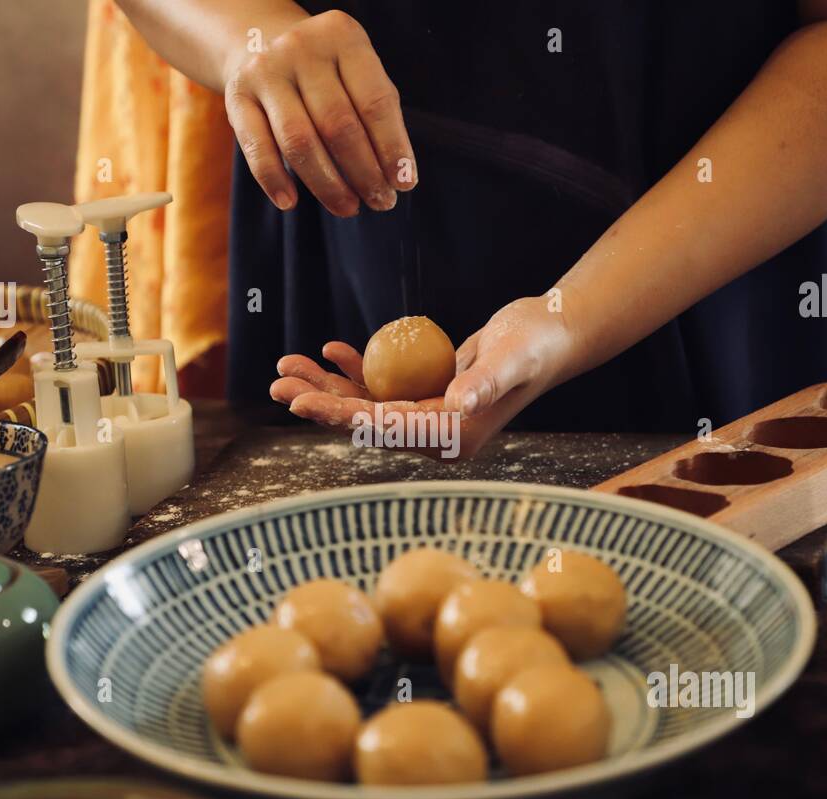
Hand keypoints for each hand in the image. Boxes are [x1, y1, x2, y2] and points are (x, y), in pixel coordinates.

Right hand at [222, 10, 415, 215]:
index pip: (374, 101)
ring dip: (327, 184)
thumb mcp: (358, 78)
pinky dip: (274, 180)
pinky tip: (290, 202)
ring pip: (299, 141)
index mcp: (342, 37)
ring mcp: (266, 70)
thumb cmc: (328, 74)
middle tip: (380, 202)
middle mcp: (302, 48)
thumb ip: (377, 118)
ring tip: (348, 207)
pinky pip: (257, 147)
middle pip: (338, 125)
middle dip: (364, 173)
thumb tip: (395, 178)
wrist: (263, 45)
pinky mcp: (237, 96)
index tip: (404, 183)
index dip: (392, 147)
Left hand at [269, 297, 571, 458]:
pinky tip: (331, 350)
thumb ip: (486, 382)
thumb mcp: (513, 358)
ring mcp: (429, 414)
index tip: (300, 401)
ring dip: (326, 385)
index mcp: (452, 437)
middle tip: (276, 384)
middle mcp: (436, 434)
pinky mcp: (426, 394)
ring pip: (365, 404)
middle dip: (319, 402)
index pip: (383, 429)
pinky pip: (381, 386)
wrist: (550, 334)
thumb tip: (459, 404)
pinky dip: (355, 369)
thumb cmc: (537, 343)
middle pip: (364, 421)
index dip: (338, 415)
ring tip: (286, 365)